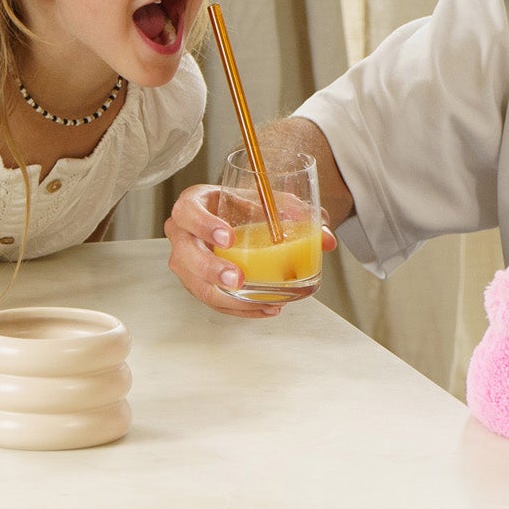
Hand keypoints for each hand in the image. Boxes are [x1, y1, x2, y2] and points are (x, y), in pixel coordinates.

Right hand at [162, 185, 336, 319]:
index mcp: (193, 205)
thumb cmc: (244, 206)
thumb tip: (325, 238)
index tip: (228, 236)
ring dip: (226, 298)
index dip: (203, 225)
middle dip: (210, 269)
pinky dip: (239, 308)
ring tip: (260, 302)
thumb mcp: (267, 200)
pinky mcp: (198, 283)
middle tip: (237, 278)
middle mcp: (183, 234)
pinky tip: (265, 308)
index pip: (186, 212)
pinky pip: (213, 301)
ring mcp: (187, 262)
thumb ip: (296, 212)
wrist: (237, 220)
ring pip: (196, 285)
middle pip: (183, 255)